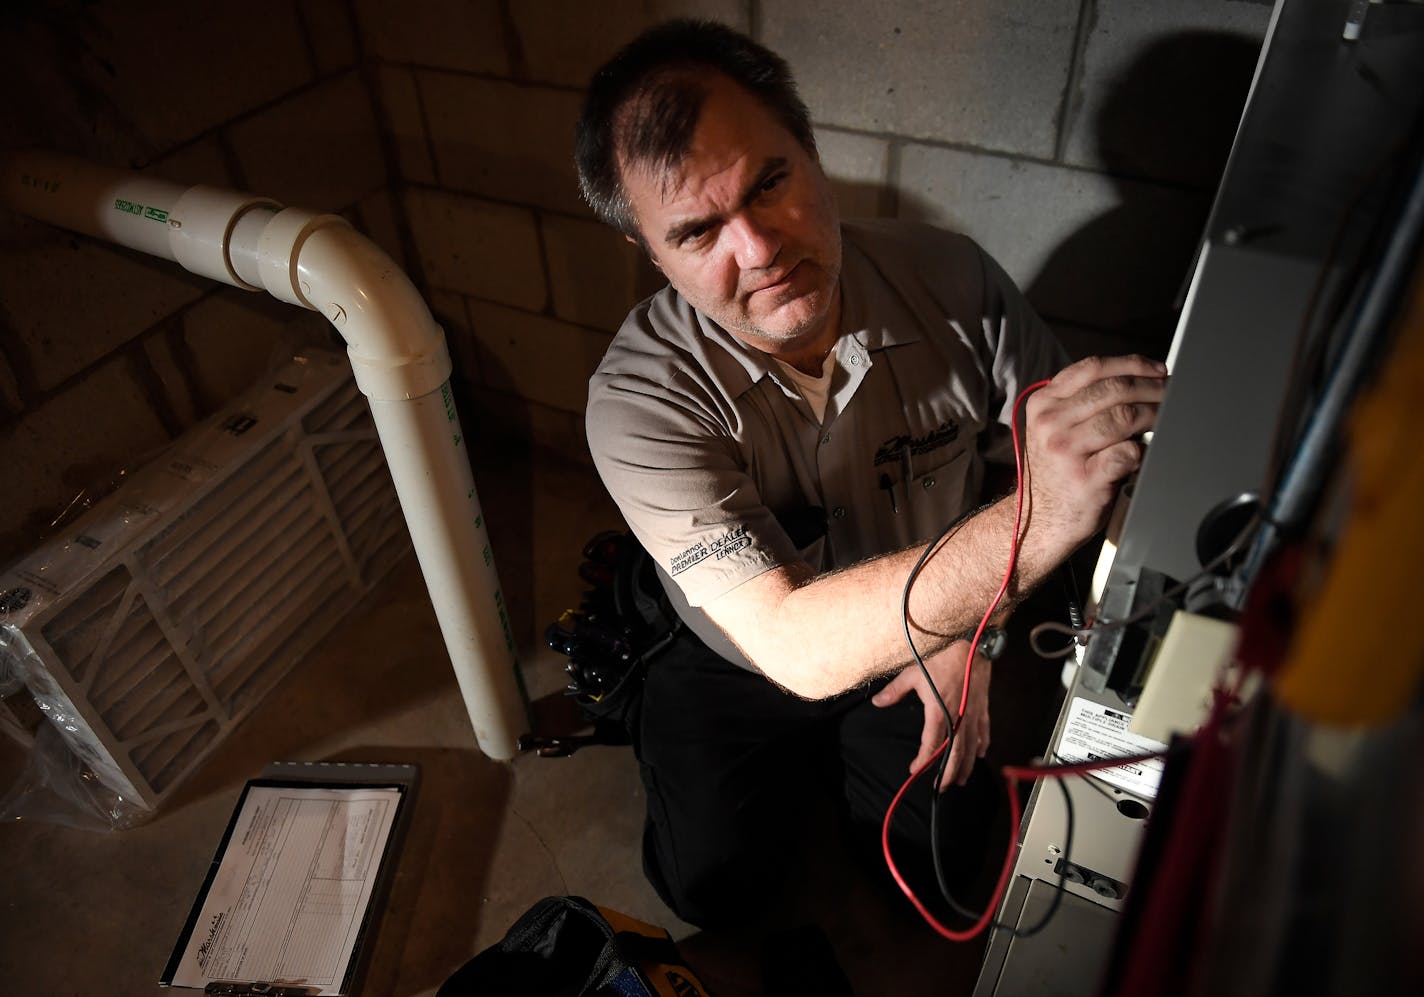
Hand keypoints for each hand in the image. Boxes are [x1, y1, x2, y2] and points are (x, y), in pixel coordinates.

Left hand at [872, 640, 990, 790]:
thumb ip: (894, 691)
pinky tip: (978, 755)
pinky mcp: (983, 710)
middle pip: (954, 756)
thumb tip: (877, 702)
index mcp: (939, 714)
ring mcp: (973, 717)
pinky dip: (981, 747)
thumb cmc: (942, 659)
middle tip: (941, 787)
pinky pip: (984, 734)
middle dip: (948, 775)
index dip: (923, 762)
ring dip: (965, 767)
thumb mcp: (913, 674)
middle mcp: (958, 720)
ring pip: (970, 750)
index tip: (914, 770)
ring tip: (960, 780)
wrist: (972, 648)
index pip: (931, 746)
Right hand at [1023, 354, 1167, 547]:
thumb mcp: (1054, 427)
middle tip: (1171, 393)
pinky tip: (1142, 452)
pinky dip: (1142, 449)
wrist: (1040, 519)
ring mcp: (1066, 450)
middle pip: (1114, 389)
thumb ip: (1082, 402)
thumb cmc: (1057, 471)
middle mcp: (1050, 423)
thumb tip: (1139, 379)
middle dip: (1153, 388)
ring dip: (1155, 414)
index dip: (1132, 364)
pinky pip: (1128, 452)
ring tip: (1166, 418)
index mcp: (1043, 403)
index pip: (1093, 368)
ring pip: (1125, 416)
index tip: (1157, 370)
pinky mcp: (1086, 478)